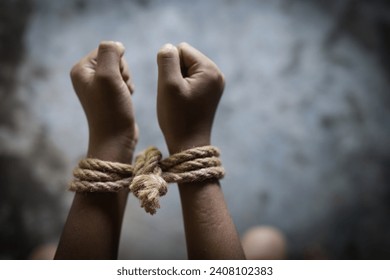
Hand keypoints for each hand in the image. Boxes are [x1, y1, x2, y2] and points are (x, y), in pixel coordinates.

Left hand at [70, 41, 137, 161]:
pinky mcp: (108, 95)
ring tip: (122, 96)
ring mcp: (97, 87)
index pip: (107, 50)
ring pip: (121, 70)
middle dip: (123, 73)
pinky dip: (128, 89)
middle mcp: (86, 77)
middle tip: (120, 90)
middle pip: (114, 59)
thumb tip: (117, 45)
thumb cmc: (111, 109)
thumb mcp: (109, 75)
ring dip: (127, 81)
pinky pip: (123, 81)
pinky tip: (125, 100)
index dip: (118, 63)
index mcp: (81, 69)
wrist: (115, 137)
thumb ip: (110, 53)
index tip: (116, 81)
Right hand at [157, 42, 224, 153]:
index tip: (173, 88)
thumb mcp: (168, 84)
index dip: (169, 67)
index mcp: (210, 69)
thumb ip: (167, 59)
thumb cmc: (177, 116)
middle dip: (174, 73)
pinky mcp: (209, 93)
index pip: (181, 49)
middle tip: (176, 96)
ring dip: (177, 82)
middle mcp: (217, 74)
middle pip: (185, 58)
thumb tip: (168, 47)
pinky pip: (190, 80)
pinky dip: (182, 89)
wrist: (188, 144)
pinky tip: (183, 103)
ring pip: (185, 70)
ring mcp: (214, 84)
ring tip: (179, 101)